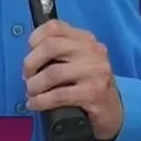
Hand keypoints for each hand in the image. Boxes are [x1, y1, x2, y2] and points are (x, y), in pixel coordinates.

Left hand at [22, 20, 123, 140]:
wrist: (113, 112)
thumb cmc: (88, 85)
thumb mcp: (77, 62)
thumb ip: (58, 53)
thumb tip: (29, 57)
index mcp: (86, 39)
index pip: (54, 27)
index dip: (35, 38)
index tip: (28, 53)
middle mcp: (93, 50)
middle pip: (51, 46)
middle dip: (30, 63)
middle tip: (26, 77)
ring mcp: (95, 71)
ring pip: (52, 72)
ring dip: (34, 85)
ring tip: (31, 93)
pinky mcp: (94, 93)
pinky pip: (58, 95)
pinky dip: (41, 101)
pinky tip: (35, 104)